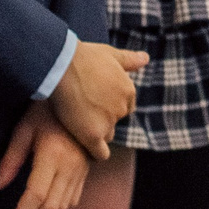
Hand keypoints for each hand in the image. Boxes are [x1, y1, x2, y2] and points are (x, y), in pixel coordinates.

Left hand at [0, 103, 90, 208]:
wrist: (82, 100)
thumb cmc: (47, 111)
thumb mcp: (24, 128)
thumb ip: (11, 159)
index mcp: (53, 155)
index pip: (36, 194)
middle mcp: (69, 166)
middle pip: (50, 207)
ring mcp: (80, 170)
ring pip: (62, 207)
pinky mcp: (85, 172)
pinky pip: (72, 200)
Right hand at [48, 40, 148, 158]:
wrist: (63, 65)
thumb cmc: (84, 56)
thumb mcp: (111, 54)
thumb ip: (129, 60)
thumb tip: (145, 58)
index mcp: (128, 90)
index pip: (124, 106)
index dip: (109, 105)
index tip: (95, 103)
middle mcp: (122, 108)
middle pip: (114, 121)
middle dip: (102, 119)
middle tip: (83, 112)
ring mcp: (108, 122)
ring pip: (106, 136)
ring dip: (96, 133)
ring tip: (78, 126)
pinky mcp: (93, 135)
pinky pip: (100, 153)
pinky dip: (96, 154)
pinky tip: (88, 150)